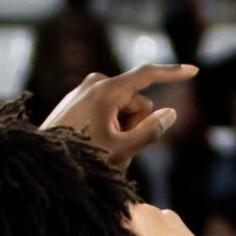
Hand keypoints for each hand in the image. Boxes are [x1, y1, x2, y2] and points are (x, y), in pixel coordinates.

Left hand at [40, 63, 195, 168]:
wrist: (41, 164)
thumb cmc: (79, 160)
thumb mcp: (121, 151)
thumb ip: (150, 132)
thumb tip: (171, 113)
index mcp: (106, 90)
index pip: (148, 74)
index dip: (173, 73)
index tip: (194, 70)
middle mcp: (95, 83)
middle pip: (137, 101)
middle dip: (136, 122)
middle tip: (117, 146)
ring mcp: (84, 91)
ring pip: (122, 108)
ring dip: (121, 127)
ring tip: (102, 147)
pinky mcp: (77, 100)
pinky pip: (106, 110)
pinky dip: (108, 126)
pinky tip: (92, 142)